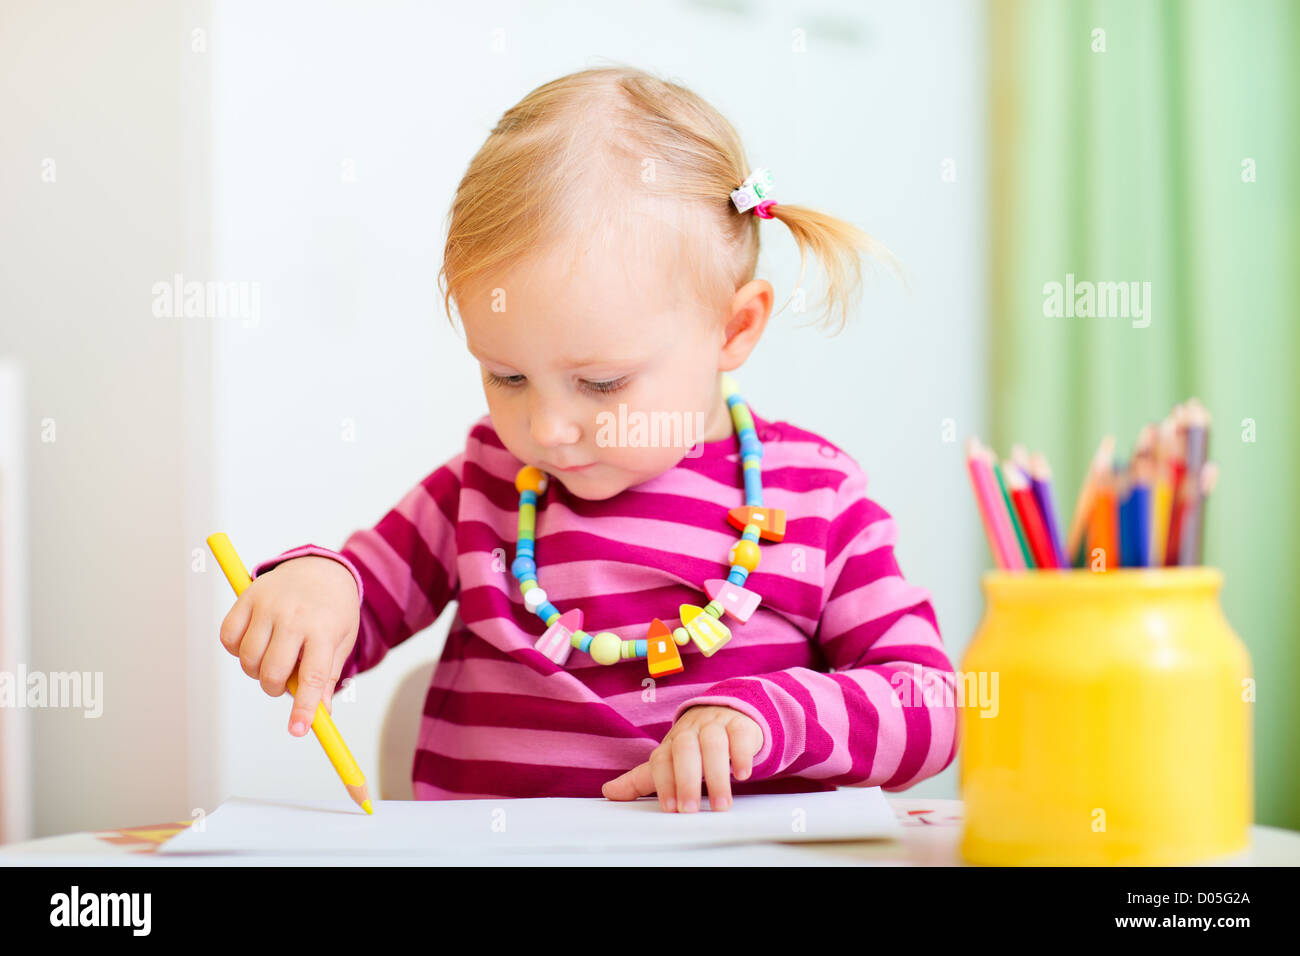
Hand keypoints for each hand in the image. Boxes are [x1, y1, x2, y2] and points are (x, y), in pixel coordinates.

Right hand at [217, 555, 360, 736]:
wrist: (321, 568)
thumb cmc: (333, 611)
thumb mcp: (342, 641)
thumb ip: (329, 676)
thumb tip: (321, 714)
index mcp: (324, 629)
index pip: (313, 676)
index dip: (304, 708)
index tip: (299, 731)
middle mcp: (294, 616)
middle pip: (273, 672)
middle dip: (275, 689)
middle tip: (284, 682)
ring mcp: (268, 605)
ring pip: (248, 659)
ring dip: (256, 672)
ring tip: (272, 659)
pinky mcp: (247, 597)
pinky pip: (228, 638)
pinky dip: (235, 650)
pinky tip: (254, 644)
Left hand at [601, 705, 762, 811]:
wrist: (726, 713)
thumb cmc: (695, 745)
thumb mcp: (669, 761)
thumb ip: (642, 779)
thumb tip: (609, 792)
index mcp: (671, 742)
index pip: (662, 759)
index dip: (664, 783)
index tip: (670, 809)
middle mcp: (691, 731)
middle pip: (685, 749)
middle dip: (686, 780)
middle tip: (691, 809)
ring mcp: (716, 725)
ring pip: (714, 744)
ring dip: (717, 775)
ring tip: (721, 804)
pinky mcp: (740, 725)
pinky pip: (740, 735)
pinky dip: (741, 754)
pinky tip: (742, 775)